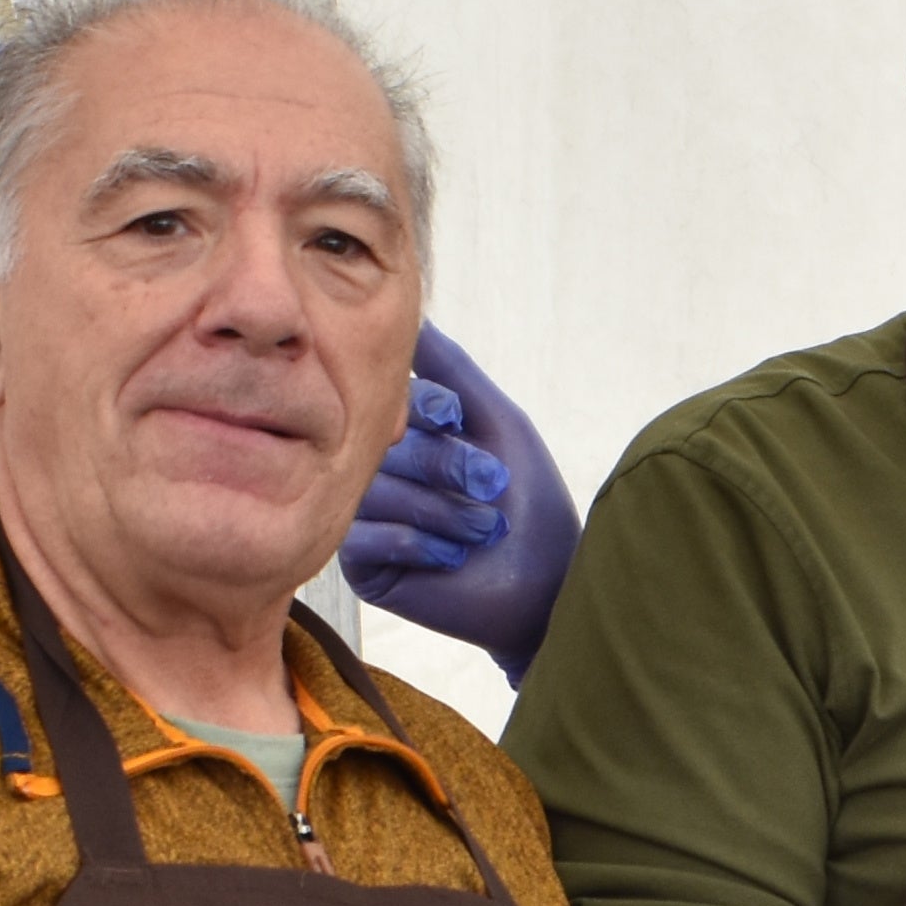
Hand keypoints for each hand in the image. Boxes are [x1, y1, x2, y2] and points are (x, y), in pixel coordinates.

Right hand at [340, 323, 581, 674]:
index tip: (463, 421)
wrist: (546, 589)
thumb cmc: (531, 506)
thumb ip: (455, 372)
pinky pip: (363, 536)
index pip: (391, 399)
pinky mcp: (359, 563)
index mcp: (406, 433)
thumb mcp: (500, 425)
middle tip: (494, 486)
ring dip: (442, 510)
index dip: (429, 407)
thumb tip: (413, 316)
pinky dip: (415, 543)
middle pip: (384, 445)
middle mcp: (377, 469)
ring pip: (374, 491)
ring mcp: (364, 515)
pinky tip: (451, 559)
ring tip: (484, 530)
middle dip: (446, 464)